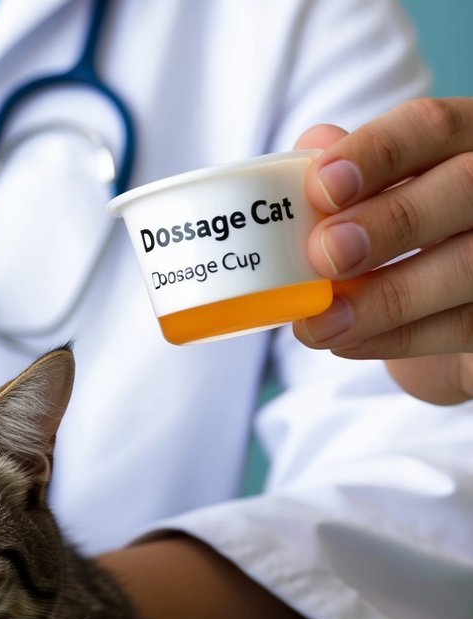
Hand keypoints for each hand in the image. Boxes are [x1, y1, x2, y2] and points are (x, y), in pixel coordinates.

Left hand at [290, 98, 472, 404]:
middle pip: (463, 186)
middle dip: (388, 221)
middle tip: (324, 253)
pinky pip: (465, 325)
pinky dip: (398, 337)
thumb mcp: (368, 205)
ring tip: (320, 320)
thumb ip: (344, 176)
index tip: (321, 186)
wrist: (438, 319)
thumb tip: (312, 147)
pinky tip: (346, 341)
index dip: (376, 152)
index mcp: (464, 141)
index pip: (432, 126)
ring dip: (385, 296)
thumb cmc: (395, 242)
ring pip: (468, 264)